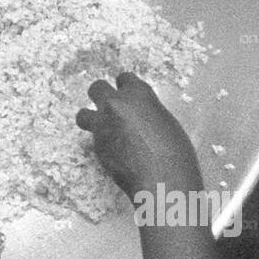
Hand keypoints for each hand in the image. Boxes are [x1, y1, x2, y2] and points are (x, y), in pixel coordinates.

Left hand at [75, 73, 199, 195]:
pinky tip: (115, 154)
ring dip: (91, 119)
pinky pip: (93, 139)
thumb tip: (139, 116)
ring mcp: (102, 124)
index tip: (127, 97)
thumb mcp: (166, 123)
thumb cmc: (175, 153)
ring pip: (83, 114)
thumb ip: (147, 113)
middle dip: (102, 97)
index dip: (125, 88)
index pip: (124, 78)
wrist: (161, 180)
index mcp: (138, 94)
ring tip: (102, 130)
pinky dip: (101, 144)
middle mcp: (116, 104)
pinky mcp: (96, 146)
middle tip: (111, 110)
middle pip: (97, 88)